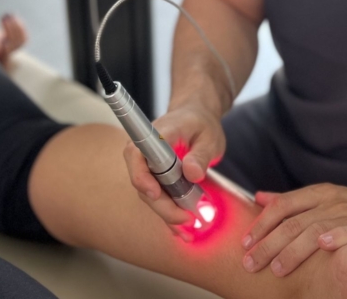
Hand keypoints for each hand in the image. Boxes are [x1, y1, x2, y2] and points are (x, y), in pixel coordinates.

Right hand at [124, 100, 226, 224]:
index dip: (141, 176)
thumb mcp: (209, 137)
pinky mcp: (154, 177)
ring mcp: (147, 164)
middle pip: (142, 181)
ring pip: (149, 194)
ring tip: (188, 228)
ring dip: (167, 213)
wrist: (197, 117)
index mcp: (158, 133)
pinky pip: (157, 197)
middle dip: (162, 205)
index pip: (137, 153)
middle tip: (186, 219)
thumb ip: (200, 154)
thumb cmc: (202, 124)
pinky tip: (182, 229)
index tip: (155, 193)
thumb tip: (192, 173)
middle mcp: (145, 149)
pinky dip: (169, 214)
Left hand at [240, 184, 346, 277]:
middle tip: (251, 263)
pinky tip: (322, 245)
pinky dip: (335, 237)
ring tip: (277, 268)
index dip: (262, 224)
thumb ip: (293, 202)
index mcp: (319, 194)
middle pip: (293, 222)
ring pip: (315, 229)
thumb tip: (259, 198)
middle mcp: (332, 201)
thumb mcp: (326, 201)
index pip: (283, 206)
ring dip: (293, 250)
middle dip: (269, 244)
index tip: (244, 243)